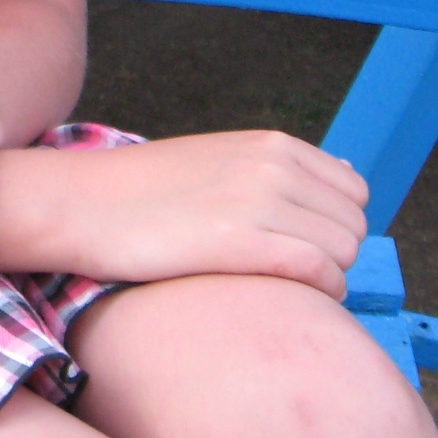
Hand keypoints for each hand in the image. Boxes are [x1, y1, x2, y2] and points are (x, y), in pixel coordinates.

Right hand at [29, 130, 368, 300]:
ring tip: (276, 283)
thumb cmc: (148, 192)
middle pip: (354, 226)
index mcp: (272, 143)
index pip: (354, 192)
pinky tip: (280, 294)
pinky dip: (317, 291)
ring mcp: (259, 200)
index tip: (298, 244)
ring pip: (345, 252)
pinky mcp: (240, 240)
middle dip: (333, 254)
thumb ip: (284, 167)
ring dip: (325, 276)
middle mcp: (273, 165)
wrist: (83, 204)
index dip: (333, 225)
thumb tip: (352, 175)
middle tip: (285, 270)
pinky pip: (321, 272)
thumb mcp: (222, 158)